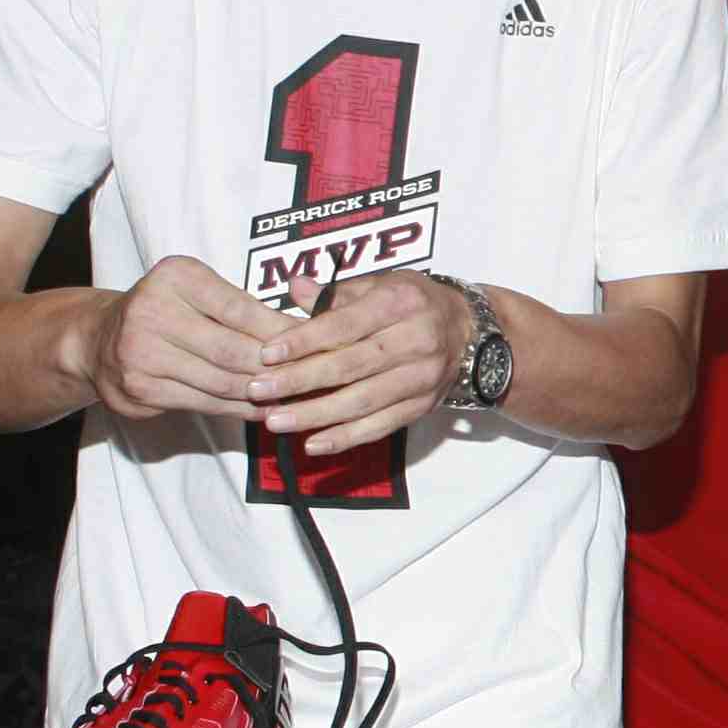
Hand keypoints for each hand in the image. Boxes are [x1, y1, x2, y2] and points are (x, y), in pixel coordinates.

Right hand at [85, 256, 298, 422]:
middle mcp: (152, 311)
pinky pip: (203, 403)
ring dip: (262, 393)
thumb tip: (305, 331)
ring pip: (221, 381)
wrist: (98, 339)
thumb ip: (244, 307)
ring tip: (293, 395)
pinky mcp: (139, 390)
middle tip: (310, 377)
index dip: (283, 331)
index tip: (316, 344)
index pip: (242, 309)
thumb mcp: (200, 291)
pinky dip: (238, 409)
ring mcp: (140, 354)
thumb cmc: (167, 309)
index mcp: (176, 277)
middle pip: (234, 350)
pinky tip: (262, 408)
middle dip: (277, 367)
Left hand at [248, 270, 474, 456]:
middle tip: (258, 390)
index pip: (344, 325)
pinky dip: (345, 438)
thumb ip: (336, 294)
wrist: (470, 331)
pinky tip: (313, 443)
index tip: (266, 355)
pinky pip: (380, 426)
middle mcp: (416, 339)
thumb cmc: (413, 303)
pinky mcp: (423, 405)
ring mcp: (422, 376)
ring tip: (275, 421)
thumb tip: (293, 287)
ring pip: (362, 401)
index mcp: (400, 302)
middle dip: (299, 381)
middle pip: (349, 366)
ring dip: (315, 414)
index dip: (303, 342)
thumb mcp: (380, 285)